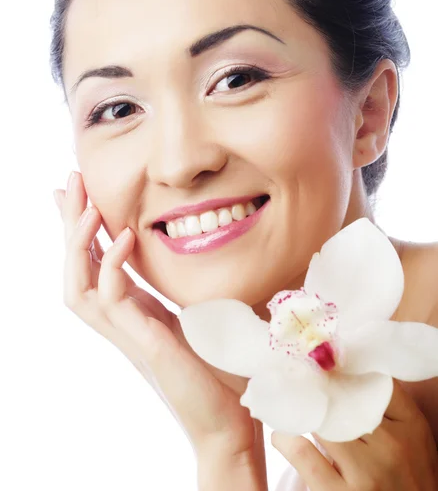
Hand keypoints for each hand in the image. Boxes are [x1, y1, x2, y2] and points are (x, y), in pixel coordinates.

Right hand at [54, 171, 266, 473]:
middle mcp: (121, 320)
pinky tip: (126, 238)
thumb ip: (182, 289)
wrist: (226, 419)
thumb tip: (191, 265)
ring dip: (78, 244)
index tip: (77, 191)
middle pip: (77, 268)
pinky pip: (112, 301)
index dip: (82, 228)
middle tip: (70, 181)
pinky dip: (113, 266)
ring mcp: (127, 334)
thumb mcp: (195, 314)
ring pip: (78, 286)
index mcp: (131, 310)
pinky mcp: (144, 344)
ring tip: (85, 206)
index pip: (94, 261)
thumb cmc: (216, 369)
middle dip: (70, 223)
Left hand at [271, 378, 437, 489]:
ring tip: (288, 404)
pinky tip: (283, 435)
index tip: (322, 360)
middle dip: (317, 386)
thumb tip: (349, 368)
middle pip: (342, 398)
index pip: (374, 380)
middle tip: (296, 375)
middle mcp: (391, 446)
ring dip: (300, 410)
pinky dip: (286, 439)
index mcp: (410, 426)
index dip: (343, 367)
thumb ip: (388, 406)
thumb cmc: (409, 478)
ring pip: (320, 421)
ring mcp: (366, 474)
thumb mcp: (413, 439)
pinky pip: (302, 454)